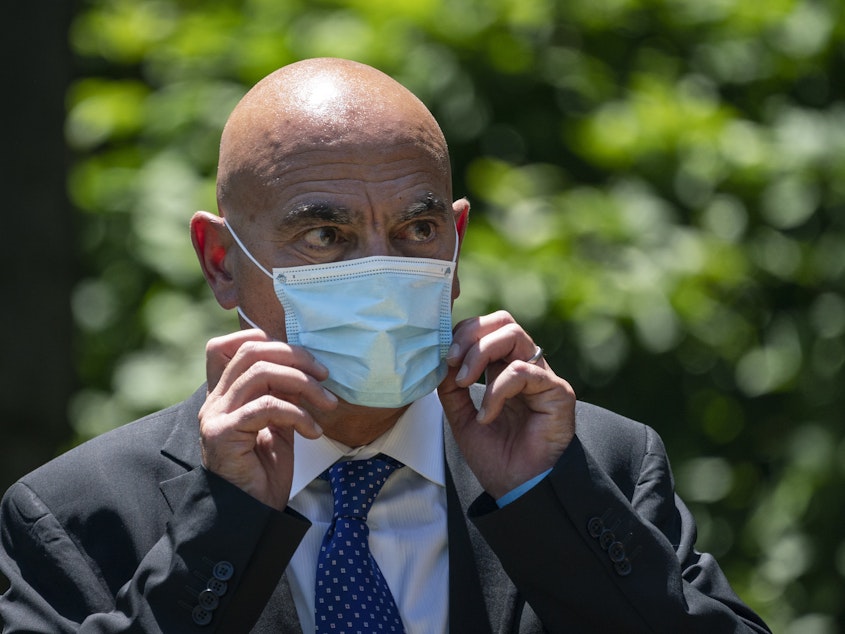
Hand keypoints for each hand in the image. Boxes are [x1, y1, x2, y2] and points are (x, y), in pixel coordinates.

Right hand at [198, 329, 337, 509]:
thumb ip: (284, 395)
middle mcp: (215, 400)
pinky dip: (297, 413)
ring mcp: (215, 415)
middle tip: (324, 375)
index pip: (229, 345)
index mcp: (225, 394)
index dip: (265, 339)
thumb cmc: (264, 473)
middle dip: (295, 356)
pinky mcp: (222, 433)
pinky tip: (313, 430)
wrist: (250, 515)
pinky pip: (266, 406)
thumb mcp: (279, 425)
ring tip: (327, 403)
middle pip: (252, 351)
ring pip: (261, 374)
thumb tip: (308, 370)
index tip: (303, 358)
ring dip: (303, 384)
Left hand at [438, 311, 575, 498]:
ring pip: (513, 335)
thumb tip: (442, 357)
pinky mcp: (557, 391)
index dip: (462, 335)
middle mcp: (524, 366)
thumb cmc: (495, 456)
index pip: (486, 329)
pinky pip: (522, 371)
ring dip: (480, 354)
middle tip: (452, 361)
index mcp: (503, 369)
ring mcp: (542, 376)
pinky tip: (487, 415)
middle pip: (503, 321)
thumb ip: (451, 386)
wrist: (517, 489)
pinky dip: (497, 390)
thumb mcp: (460, 416)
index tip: (443, 359)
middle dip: (471, 335)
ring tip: (465, 383)